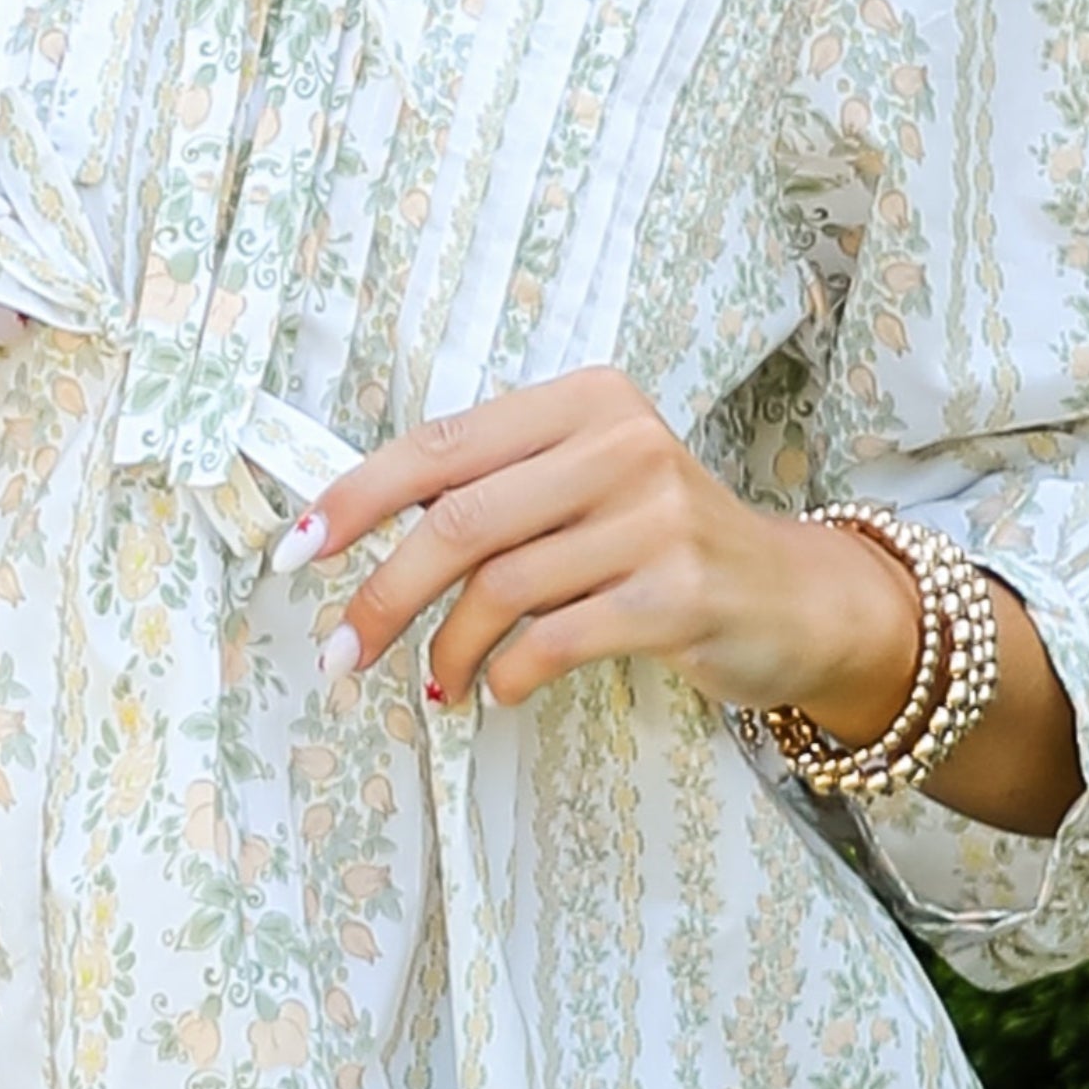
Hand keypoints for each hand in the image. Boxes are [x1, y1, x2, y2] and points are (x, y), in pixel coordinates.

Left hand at [278, 368, 917, 726]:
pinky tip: (501, 688)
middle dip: (382, 595)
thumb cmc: (661, 542)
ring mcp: (656, 518)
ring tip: (436, 683)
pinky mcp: (678, 594)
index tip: (296, 550)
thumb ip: (495, 491)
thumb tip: (353, 532)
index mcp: (585, 400)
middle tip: (341, 652)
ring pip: (499, 587)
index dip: (355, 498)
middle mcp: (622, 445)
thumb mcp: (585, 486)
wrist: (793, 597)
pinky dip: (508, 674)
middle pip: (458, 521)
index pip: (441, 445)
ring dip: (445, 650)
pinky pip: (553, 639)